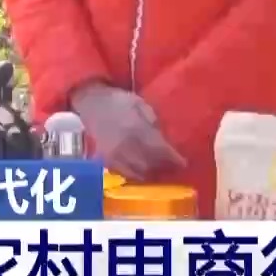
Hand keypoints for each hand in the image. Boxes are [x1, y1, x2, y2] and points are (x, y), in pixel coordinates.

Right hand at [70, 83, 184, 181]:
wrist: (91, 104)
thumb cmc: (119, 101)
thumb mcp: (141, 104)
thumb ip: (154, 122)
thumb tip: (165, 141)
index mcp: (136, 129)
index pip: (160, 150)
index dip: (174, 159)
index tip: (184, 163)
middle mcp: (125, 145)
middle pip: (151, 165)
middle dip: (165, 168)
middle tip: (174, 167)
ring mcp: (114, 155)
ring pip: (139, 173)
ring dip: (152, 173)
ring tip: (161, 170)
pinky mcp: (106, 160)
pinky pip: (125, 174)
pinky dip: (137, 174)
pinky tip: (144, 170)